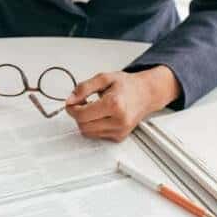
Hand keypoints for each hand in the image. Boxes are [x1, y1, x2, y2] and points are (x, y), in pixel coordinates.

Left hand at [65, 66, 180, 141]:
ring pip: (88, 133)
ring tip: (92, 108)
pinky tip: (100, 115)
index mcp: (114, 104)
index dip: (71, 108)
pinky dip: (94, 126)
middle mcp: (119, 120)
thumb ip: (84, 88)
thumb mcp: (103, 78)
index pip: (81, 115)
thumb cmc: (127, 85)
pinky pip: (97, 135)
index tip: (71, 102)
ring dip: (85, 121)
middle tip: (82, 103)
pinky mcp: (120, 137)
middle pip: (83, 126)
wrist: (146, 94)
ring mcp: (120, 131)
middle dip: (77, 115)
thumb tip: (71, 100)